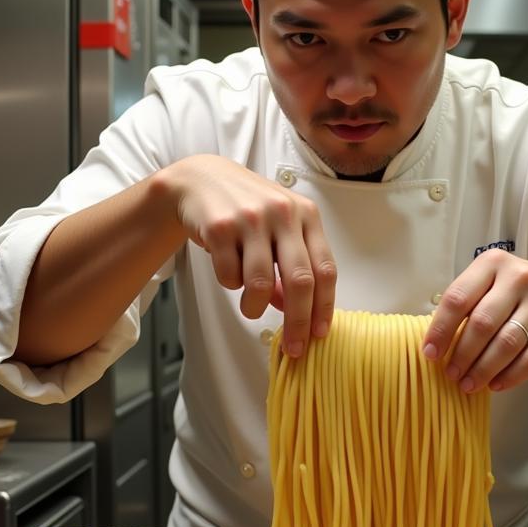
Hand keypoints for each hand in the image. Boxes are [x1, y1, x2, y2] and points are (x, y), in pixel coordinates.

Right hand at [166, 155, 336, 356]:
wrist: (202, 179)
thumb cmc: (248, 208)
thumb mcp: (279, 229)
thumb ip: (291, 266)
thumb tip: (291, 308)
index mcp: (306, 215)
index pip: (325, 269)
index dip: (324, 307)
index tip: (320, 334)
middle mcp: (283, 214)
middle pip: (300, 281)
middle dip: (298, 322)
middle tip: (293, 347)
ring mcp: (252, 218)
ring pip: (261, 284)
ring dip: (255, 307)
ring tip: (251, 307)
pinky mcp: (220, 227)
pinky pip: (230, 276)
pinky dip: (230, 285)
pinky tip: (229, 270)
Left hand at [422, 250, 527, 392]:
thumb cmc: (523, 297)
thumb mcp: (495, 285)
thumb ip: (468, 304)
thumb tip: (435, 343)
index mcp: (494, 263)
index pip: (458, 298)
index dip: (440, 329)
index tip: (430, 354)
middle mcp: (521, 277)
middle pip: (481, 323)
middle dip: (461, 355)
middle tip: (451, 375)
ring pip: (506, 344)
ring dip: (483, 370)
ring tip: (469, 385)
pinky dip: (510, 376)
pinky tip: (496, 385)